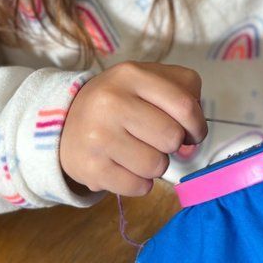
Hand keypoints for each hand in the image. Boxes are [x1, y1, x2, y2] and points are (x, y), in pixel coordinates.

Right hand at [59, 61, 207, 196]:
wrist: (64, 123)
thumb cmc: (118, 102)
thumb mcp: (147, 80)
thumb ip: (183, 96)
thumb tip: (191, 142)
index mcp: (130, 75)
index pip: (185, 106)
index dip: (197, 125)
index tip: (191, 132)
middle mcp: (111, 102)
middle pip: (172, 137)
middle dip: (172, 145)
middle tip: (155, 140)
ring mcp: (98, 136)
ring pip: (157, 165)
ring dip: (155, 165)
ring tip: (137, 152)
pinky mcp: (91, 168)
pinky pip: (139, 187)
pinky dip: (139, 183)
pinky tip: (125, 168)